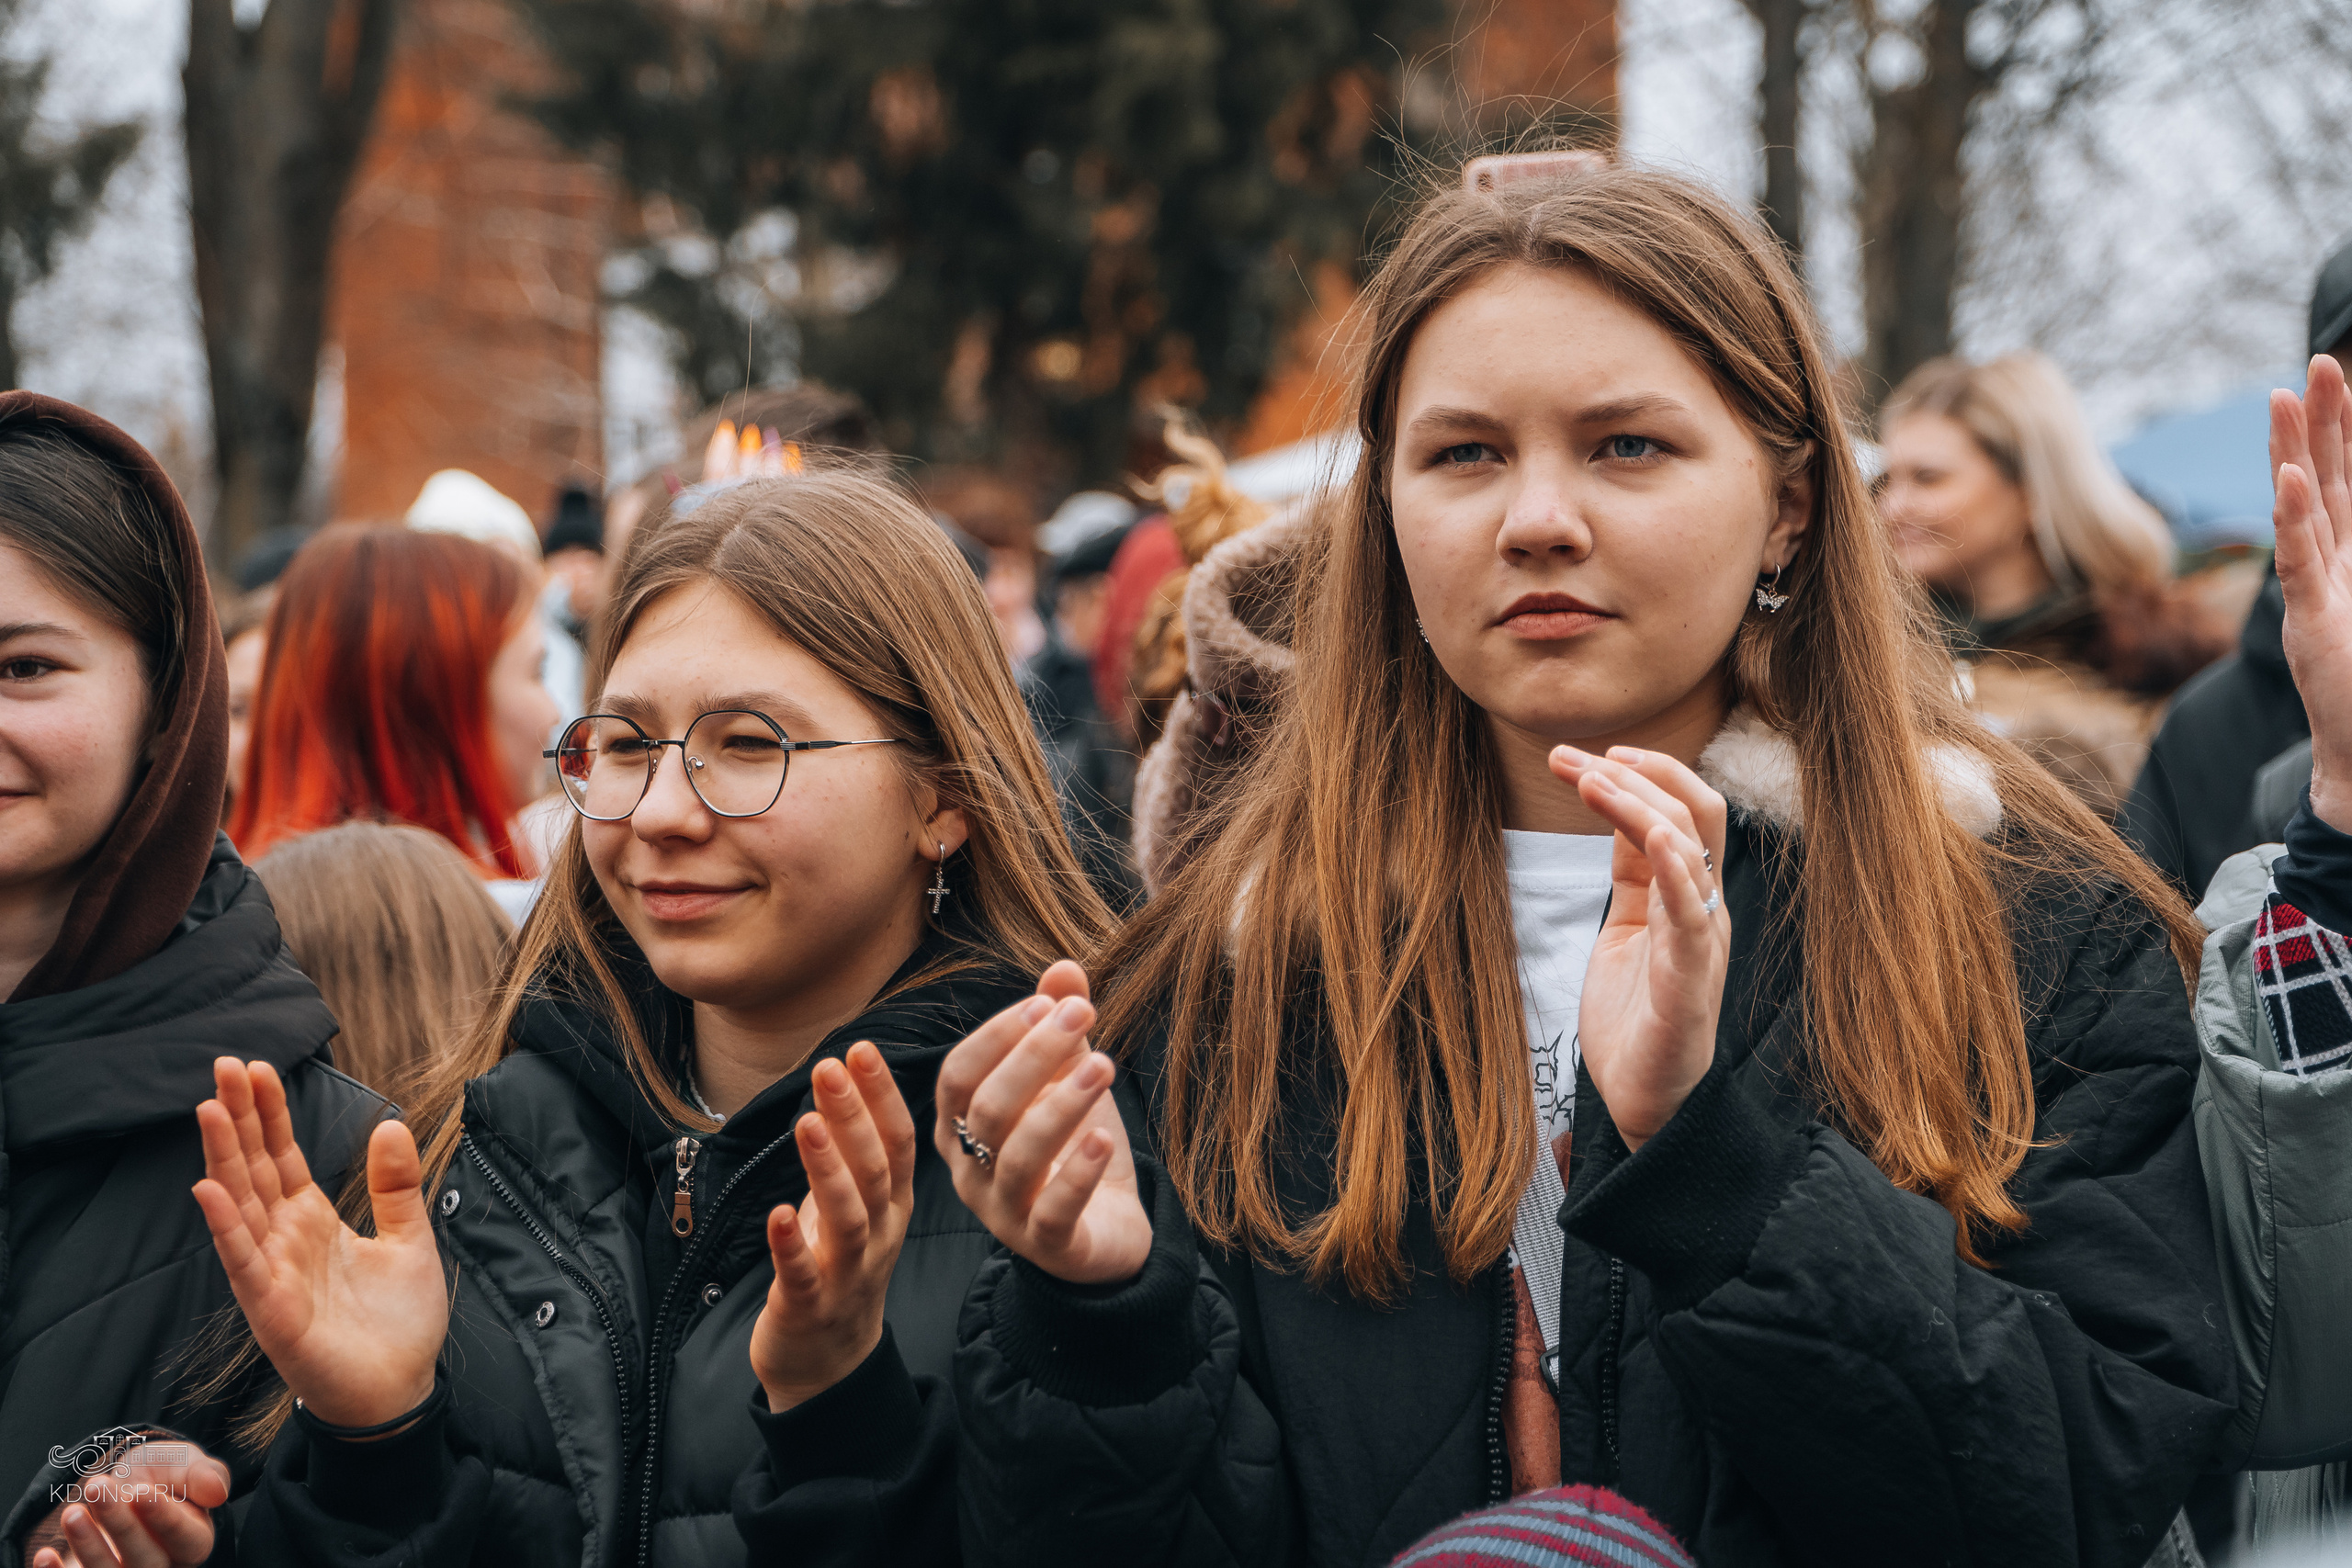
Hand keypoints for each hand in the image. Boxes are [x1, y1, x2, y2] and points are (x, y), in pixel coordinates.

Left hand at [27, 1441, 229, 1567]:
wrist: (121, 1485)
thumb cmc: (159, 1475)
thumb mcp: (183, 1462)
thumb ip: (203, 1474)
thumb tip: (217, 1492)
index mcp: (193, 1540)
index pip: (186, 1540)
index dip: (164, 1519)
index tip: (141, 1492)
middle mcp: (163, 1567)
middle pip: (146, 1562)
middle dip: (120, 1526)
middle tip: (98, 1486)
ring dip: (89, 1547)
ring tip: (72, 1512)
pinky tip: (45, 1555)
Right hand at [190, 1059, 444, 1429]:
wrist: (400, 1392)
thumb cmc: (399, 1324)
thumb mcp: (409, 1240)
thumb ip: (394, 1186)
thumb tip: (388, 1123)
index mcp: (313, 1222)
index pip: (283, 1157)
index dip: (270, 1114)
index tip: (257, 1068)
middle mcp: (284, 1240)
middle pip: (254, 1168)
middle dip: (239, 1118)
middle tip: (223, 1065)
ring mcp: (273, 1272)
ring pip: (240, 1204)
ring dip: (224, 1157)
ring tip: (211, 1108)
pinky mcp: (271, 1308)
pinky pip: (243, 1260)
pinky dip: (225, 1224)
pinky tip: (209, 1187)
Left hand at [749, 1043, 915, 1409]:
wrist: (828, 1364)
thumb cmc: (837, 1269)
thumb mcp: (855, 1206)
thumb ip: (854, 1151)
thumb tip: (841, 1078)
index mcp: (893, 1207)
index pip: (899, 1143)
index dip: (882, 1096)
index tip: (862, 1049)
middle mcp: (880, 1235)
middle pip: (876, 1170)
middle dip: (855, 1116)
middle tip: (831, 1067)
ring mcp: (848, 1273)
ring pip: (849, 1216)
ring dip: (829, 1169)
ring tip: (809, 1123)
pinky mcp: (810, 1306)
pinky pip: (803, 1273)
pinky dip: (792, 1243)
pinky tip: (779, 1212)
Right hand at [934, 961, 1152, 1284]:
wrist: (1109, 1227)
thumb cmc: (1073, 1145)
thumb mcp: (1066, 1080)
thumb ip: (1059, 1026)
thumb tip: (1064, 968)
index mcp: (962, 1127)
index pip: (958, 1076)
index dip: (996, 1037)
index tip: (1046, 1004)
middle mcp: (971, 1170)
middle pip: (987, 1109)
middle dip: (1033, 1057)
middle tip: (1083, 1018)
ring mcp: (1005, 1213)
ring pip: (1018, 1157)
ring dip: (1060, 1106)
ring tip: (1103, 1067)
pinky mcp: (1048, 1246)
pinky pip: (1053, 1211)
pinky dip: (1077, 1172)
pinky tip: (1103, 1138)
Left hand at [1550, 745, 1731, 1150]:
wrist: (1647, 1100)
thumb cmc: (1635, 1017)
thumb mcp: (1625, 926)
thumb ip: (1630, 874)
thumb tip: (1619, 810)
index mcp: (1687, 896)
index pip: (1676, 812)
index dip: (1635, 774)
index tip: (1581, 756)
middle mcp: (1703, 909)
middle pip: (1693, 813)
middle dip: (1636, 773)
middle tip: (1574, 756)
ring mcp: (1701, 941)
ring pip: (1689, 848)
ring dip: (1637, 804)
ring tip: (1589, 778)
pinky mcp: (1690, 979)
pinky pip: (1693, 913)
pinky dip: (1673, 866)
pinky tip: (1649, 831)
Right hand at [2273, 354, 2351, 832]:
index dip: (2350, 433)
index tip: (2342, 377)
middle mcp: (2338, 568)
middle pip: (2329, 478)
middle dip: (2322, 421)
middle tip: (2317, 363)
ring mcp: (2321, 593)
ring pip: (2307, 508)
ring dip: (2295, 451)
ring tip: (2285, 397)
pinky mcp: (2313, 624)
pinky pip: (2302, 562)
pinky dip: (2294, 520)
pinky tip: (2289, 480)